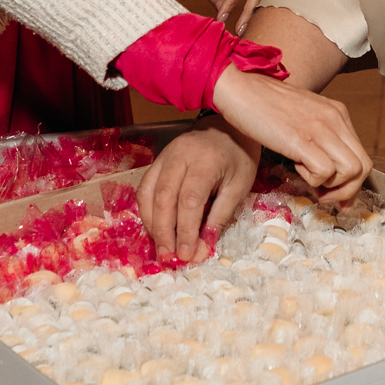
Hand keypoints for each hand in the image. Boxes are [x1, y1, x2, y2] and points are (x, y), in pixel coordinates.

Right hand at [137, 123, 259, 262]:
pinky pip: (145, 187)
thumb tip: (201, 249)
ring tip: (160, 248)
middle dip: (164, 231)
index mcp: (206, 161)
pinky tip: (154, 228)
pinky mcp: (157, 160)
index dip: (185, 230)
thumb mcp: (239, 186)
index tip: (186, 255)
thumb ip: (219, 217)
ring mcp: (165, 156)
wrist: (229, 126)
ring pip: (148, 192)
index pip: (190, 200)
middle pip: (164, 197)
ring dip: (151, 223)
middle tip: (168, 257)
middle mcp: (180, 155)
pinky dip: (147, 210)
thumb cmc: (238, 157)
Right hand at [210, 64, 369, 204]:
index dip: (353, 183)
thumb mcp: (303, 115)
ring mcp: (321, 129)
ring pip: (351, 171)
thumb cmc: (264, 104)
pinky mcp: (302, 140)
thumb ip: (319, 136)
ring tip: (308, 179)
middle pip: (363, 167)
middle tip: (325, 197)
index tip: (340, 198)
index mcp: (337, 112)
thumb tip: (327, 169)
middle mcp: (335, 119)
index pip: (362, 156)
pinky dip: (312, 179)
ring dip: (330, 186)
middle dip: (347, 191)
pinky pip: (325, 172)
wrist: (240, 89)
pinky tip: (294, 166)